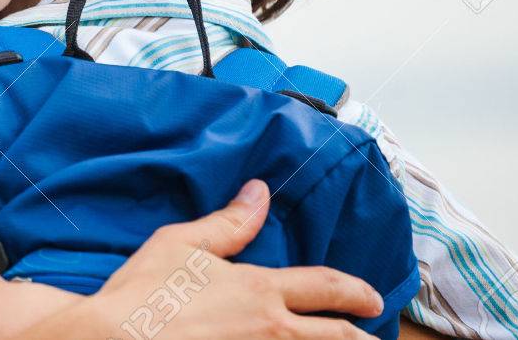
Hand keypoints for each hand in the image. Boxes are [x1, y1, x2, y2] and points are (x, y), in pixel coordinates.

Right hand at [55, 179, 385, 339]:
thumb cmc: (144, 292)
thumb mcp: (182, 243)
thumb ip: (229, 222)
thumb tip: (260, 192)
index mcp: (260, 290)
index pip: (324, 287)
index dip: (354, 291)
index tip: (371, 298)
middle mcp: (271, 329)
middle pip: (335, 338)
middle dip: (360, 338)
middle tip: (374, 339)